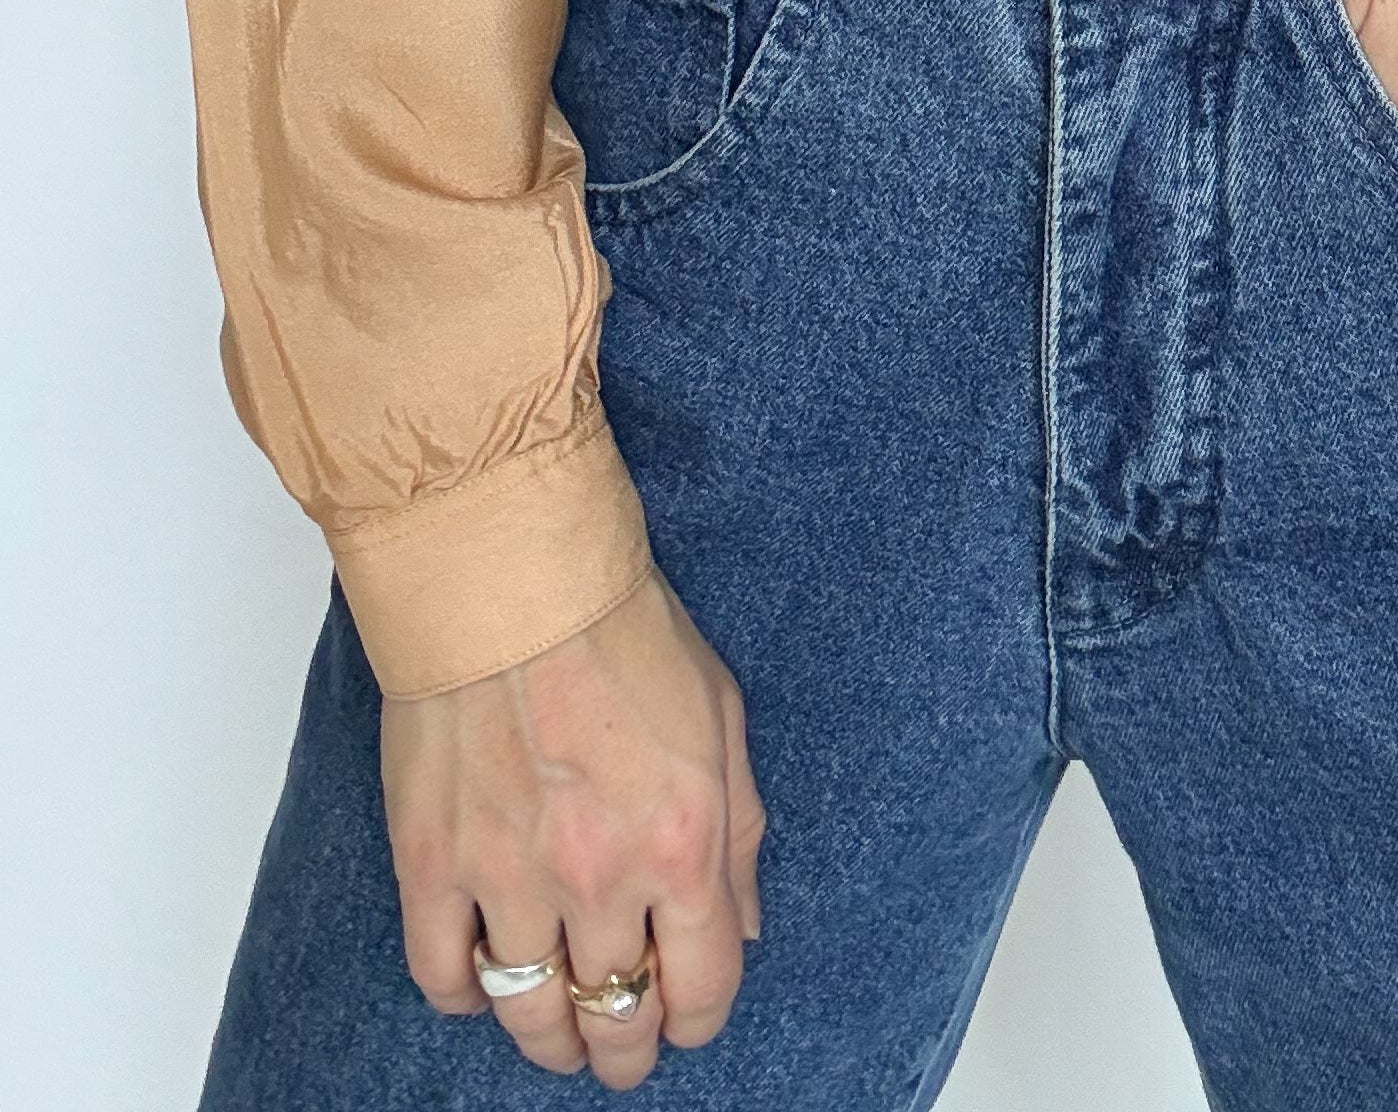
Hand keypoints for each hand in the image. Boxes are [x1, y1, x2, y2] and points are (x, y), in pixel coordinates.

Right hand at [384, 567, 764, 1088]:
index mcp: (683, 841)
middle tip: (624, 1047)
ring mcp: (508, 877)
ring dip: (550, 1038)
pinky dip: (467, 996)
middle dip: (627, 1048)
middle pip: (616, 1019)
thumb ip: (738, 835)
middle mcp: (600, 877)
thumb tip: (740, 929)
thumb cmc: (622, 627)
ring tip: (559, 1034)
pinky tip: (486, 980)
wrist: (512, 575)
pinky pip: (444, 977)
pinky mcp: (432, 864)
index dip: (699, 1020)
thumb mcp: (721, 719)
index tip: (689, 1017)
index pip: (703, 989)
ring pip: (530, 1013)